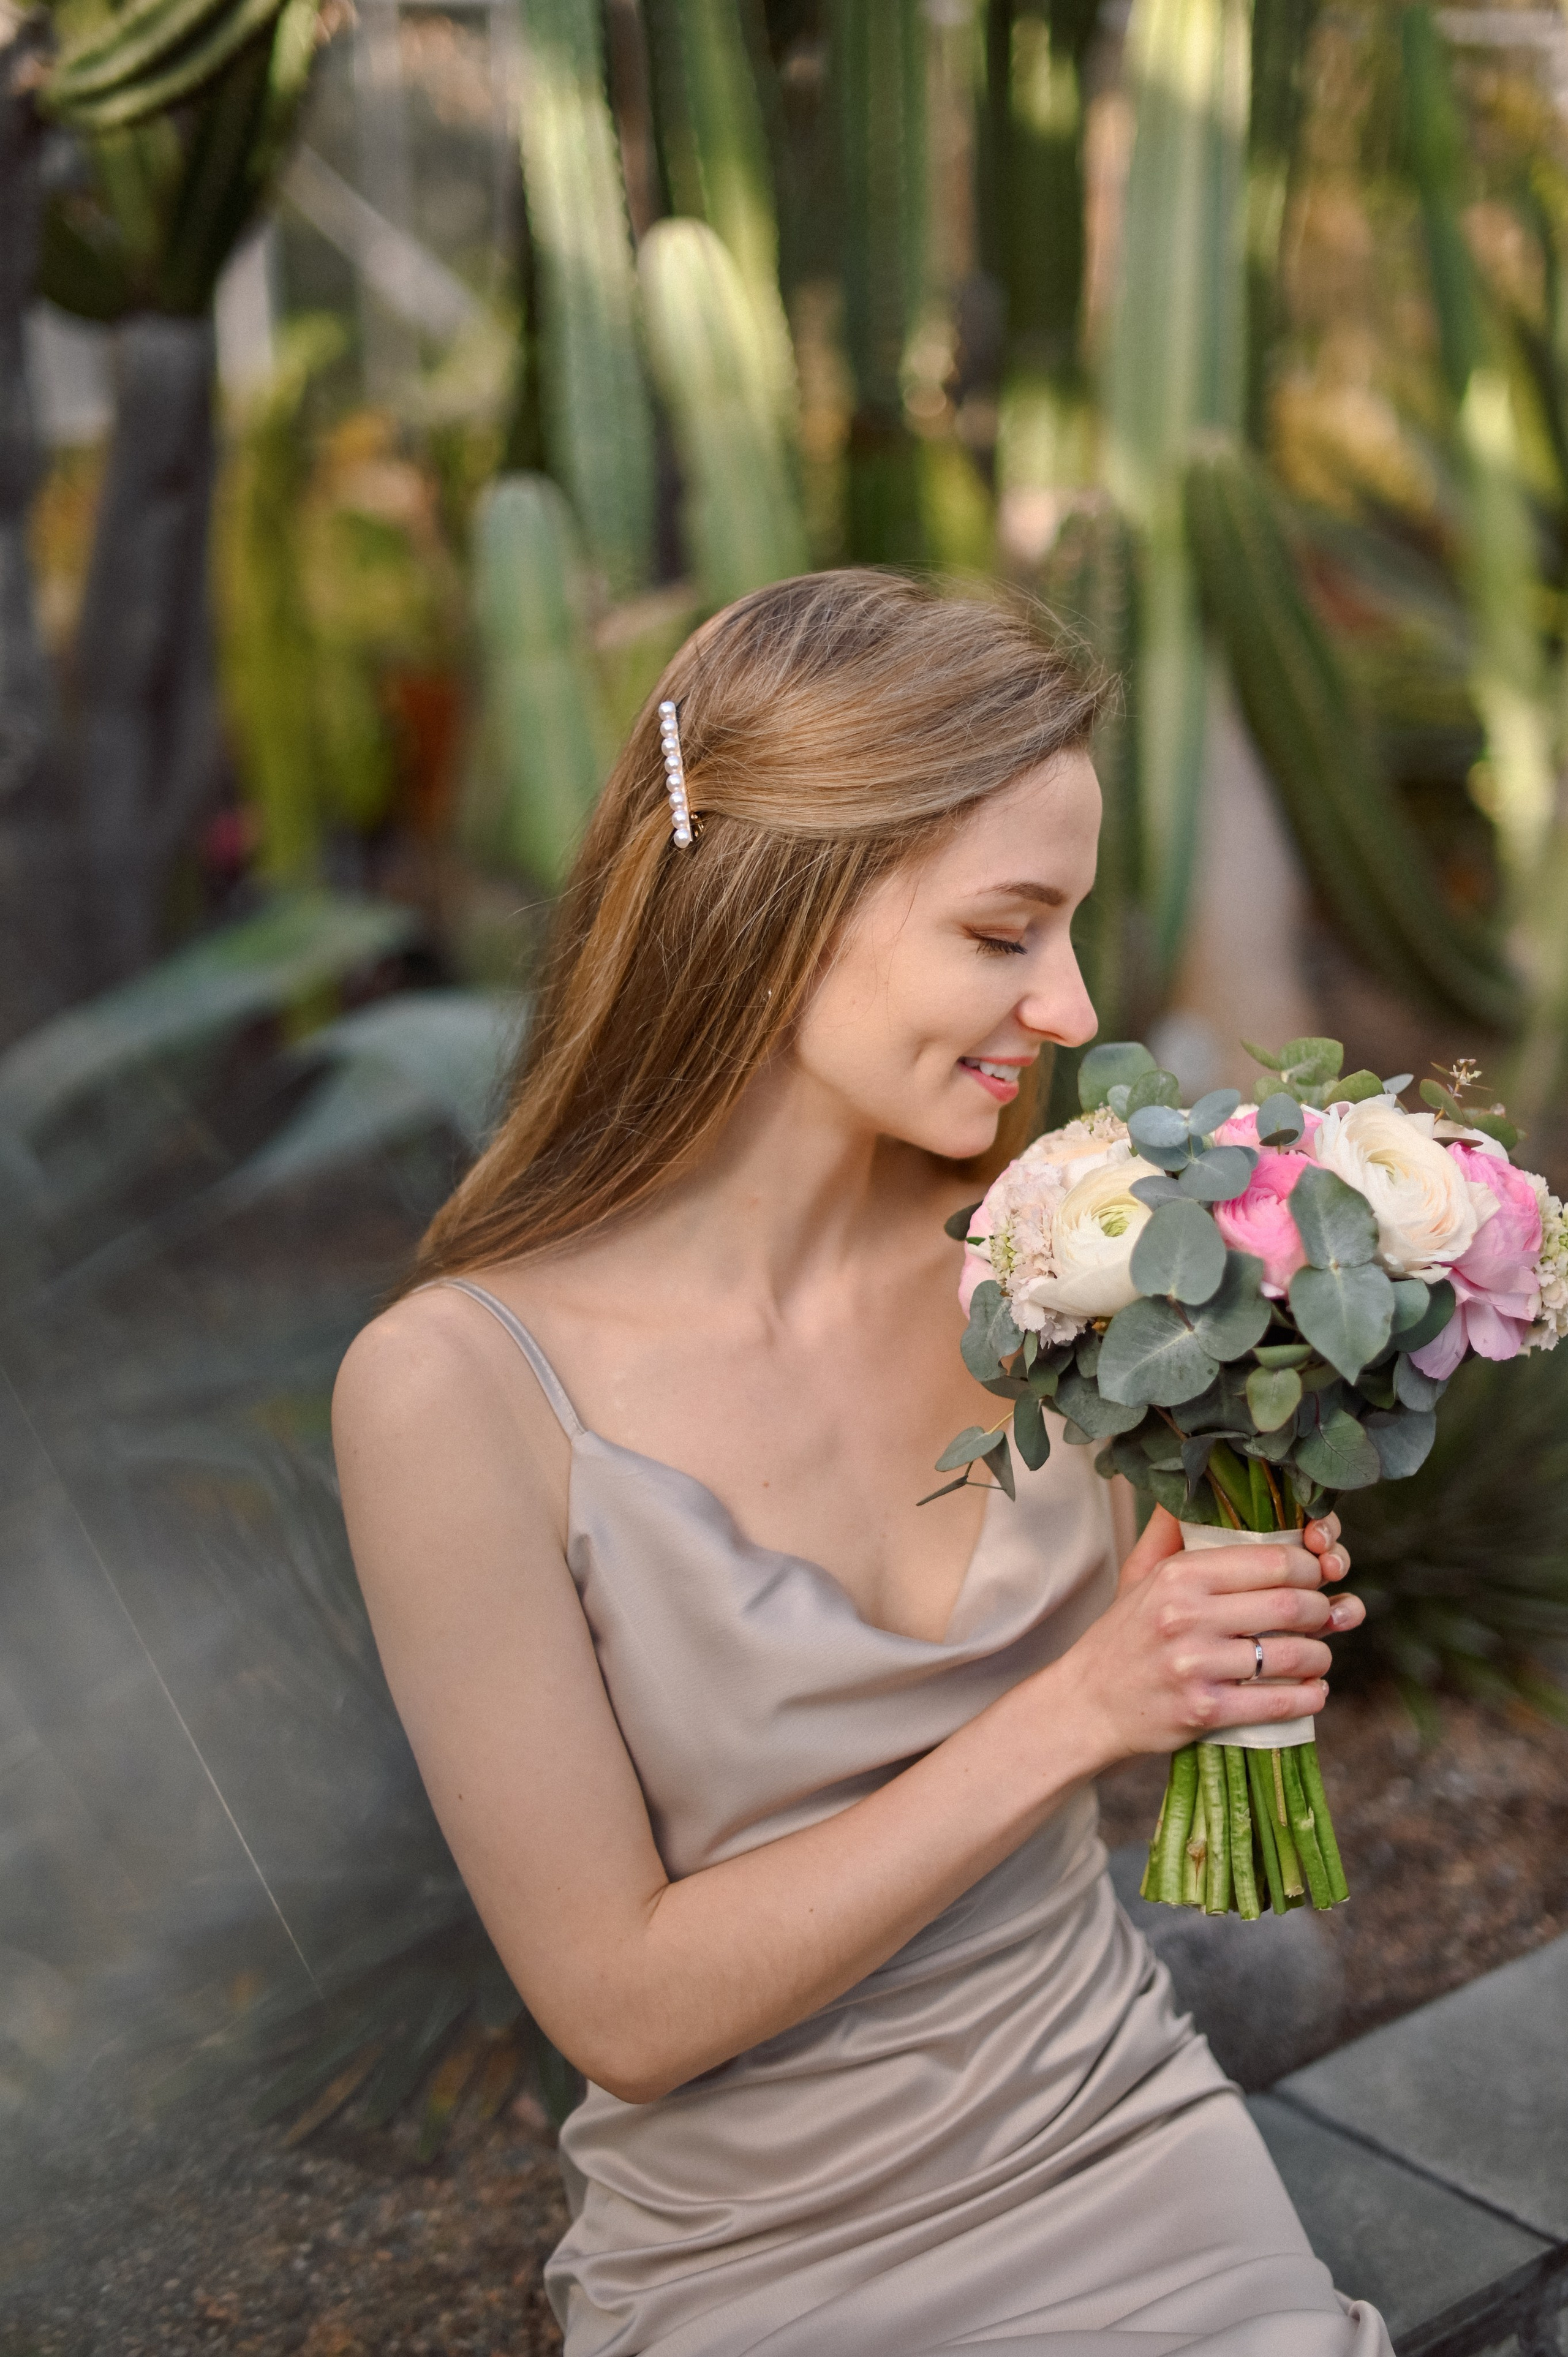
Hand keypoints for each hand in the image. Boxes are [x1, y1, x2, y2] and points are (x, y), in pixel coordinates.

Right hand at [1061, 1505, 1365, 1768]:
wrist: (1090, 1703)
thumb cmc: (1123, 1636)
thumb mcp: (1141, 1574)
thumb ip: (1172, 1530)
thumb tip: (1199, 1485)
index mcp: (1179, 1576)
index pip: (1273, 1560)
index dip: (1310, 1567)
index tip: (1314, 1575)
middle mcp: (1186, 1616)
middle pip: (1291, 1605)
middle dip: (1321, 1611)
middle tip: (1322, 1615)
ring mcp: (1196, 1666)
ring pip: (1294, 1655)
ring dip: (1320, 1655)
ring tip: (1317, 1654)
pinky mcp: (1206, 1711)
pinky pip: (1280, 1702)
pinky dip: (1310, 1697)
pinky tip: (1312, 1690)